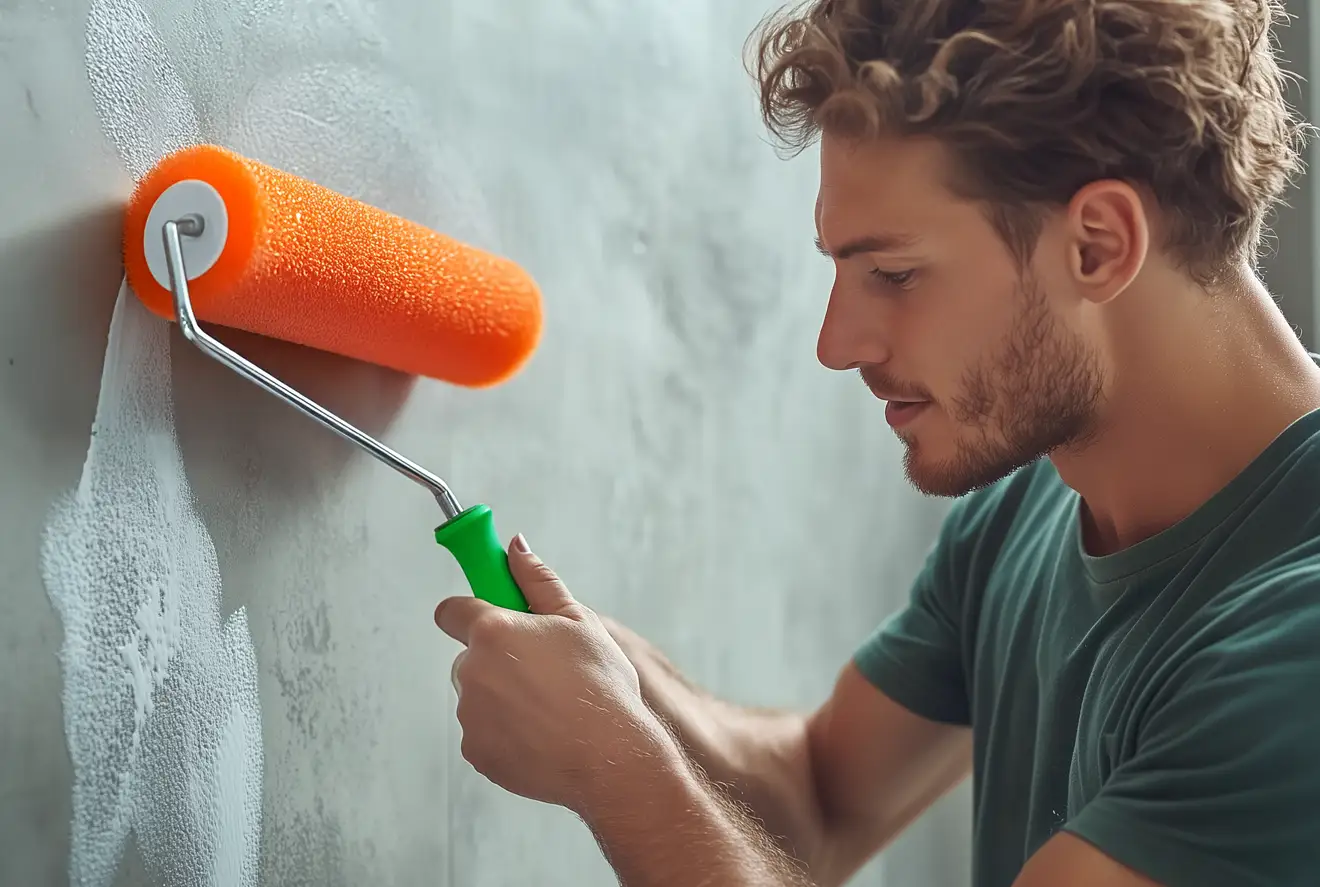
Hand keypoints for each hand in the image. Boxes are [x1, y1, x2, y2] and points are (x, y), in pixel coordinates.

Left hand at [434, 535, 671, 812]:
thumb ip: (538, 580)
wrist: (611, 758)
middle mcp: (472, 671)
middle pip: (470, 656)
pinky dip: (504, 732)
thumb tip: (515, 547)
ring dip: (502, 696)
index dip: (469, 609)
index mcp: (493, 631)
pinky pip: (482, 732)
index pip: (452, 610)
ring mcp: (470, 714)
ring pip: (478, 695)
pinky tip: (542, 733)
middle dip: (497, 658)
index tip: (488, 613)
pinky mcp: (476, 751)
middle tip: (543, 670)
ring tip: (550, 707)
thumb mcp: (578, 620)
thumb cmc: (601, 687)